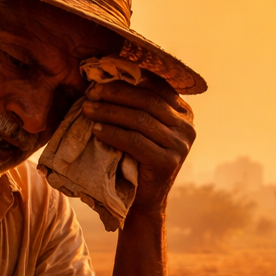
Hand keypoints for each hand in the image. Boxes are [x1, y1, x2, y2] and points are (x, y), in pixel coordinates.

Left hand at [81, 77, 196, 214]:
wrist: (142, 200)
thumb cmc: (135, 158)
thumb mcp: (141, 128)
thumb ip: (136, 105)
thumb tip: (106, 75)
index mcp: (184, 113)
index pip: (157, 86)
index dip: (128, 79)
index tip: (101, 77)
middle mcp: (187, 127)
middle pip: (148, 100)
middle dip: (116, 93)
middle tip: (91, 92)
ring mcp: (181, 146)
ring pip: (141, 119)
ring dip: (110, 112)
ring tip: (87, 109)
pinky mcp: (168, 162)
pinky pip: (135, 141)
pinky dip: (113, 133)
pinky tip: (96, 130)